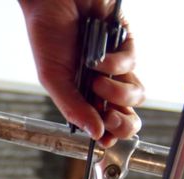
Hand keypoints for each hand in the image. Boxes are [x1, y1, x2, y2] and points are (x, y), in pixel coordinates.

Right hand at [19, 0, 144, 146]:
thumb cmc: (46, 34)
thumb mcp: (52, 77)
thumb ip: (72, 107)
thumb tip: (94, 134)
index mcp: (84, 96)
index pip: (105, 124)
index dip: (110, 135)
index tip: (105, 139)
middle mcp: (104, 83)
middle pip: (128, 114)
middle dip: (123, 123)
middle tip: (109, 116)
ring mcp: (117, 64)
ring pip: (136, 93)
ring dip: (118, 94)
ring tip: (98, 82)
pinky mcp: (125, 42)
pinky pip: (131, 63)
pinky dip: (115, 64)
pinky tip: (97, 58)